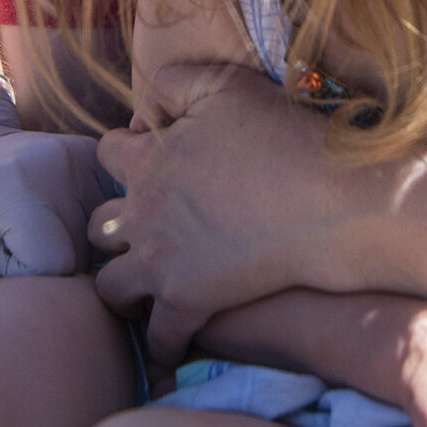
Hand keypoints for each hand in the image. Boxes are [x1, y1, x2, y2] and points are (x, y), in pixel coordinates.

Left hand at [0, 79, 106, 328]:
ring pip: (96, 242)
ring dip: (62, 249)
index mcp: (16, 181)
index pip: (52, 265)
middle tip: (3, 239)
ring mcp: (82, 156)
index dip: (18, 273)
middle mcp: (59, 162)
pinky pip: (107, 216)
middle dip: (40, 267)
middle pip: (78, 258)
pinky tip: (51, 219)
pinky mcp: (95, 155)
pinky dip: (83, 231)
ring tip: (23, 228)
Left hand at [91, 62, 364, 361]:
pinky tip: (176, 340)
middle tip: (142, 234)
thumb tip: (142, 110)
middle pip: (97, 227)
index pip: (107, 154)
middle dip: (113, 230)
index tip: (149, 164)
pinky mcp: (189, 303)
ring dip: (124, 288)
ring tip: (146, 289)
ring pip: (110, 288)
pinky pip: (158, 338)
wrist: (329, 199)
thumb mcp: (224, 84)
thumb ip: (172, 83)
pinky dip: (163, 343)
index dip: (126, 155)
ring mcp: (161, 262)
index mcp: (147, 160)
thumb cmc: (284, 136)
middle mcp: (142, 213)